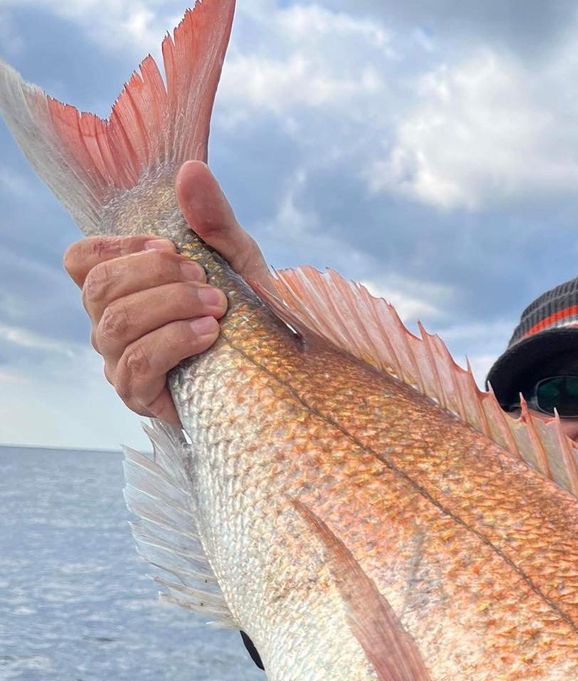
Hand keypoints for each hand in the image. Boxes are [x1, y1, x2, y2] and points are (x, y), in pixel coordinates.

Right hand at [62, 161, 269, 426]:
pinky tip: (208, 334)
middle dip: (156, 277)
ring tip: (216, 308)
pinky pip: (137, 365)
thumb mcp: (236, 261)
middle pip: (99, 288)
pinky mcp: (140, 396)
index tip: (170, 247)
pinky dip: (174, 342)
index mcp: (122, 288)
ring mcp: (120, 362)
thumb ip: (213, 219)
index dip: (119, 247)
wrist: (279, 373)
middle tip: (207, 281)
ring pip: (117, 325)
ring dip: (170, 307)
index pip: (81, 259)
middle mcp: (111, 324)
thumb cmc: (248, 315)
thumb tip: (191, 170)